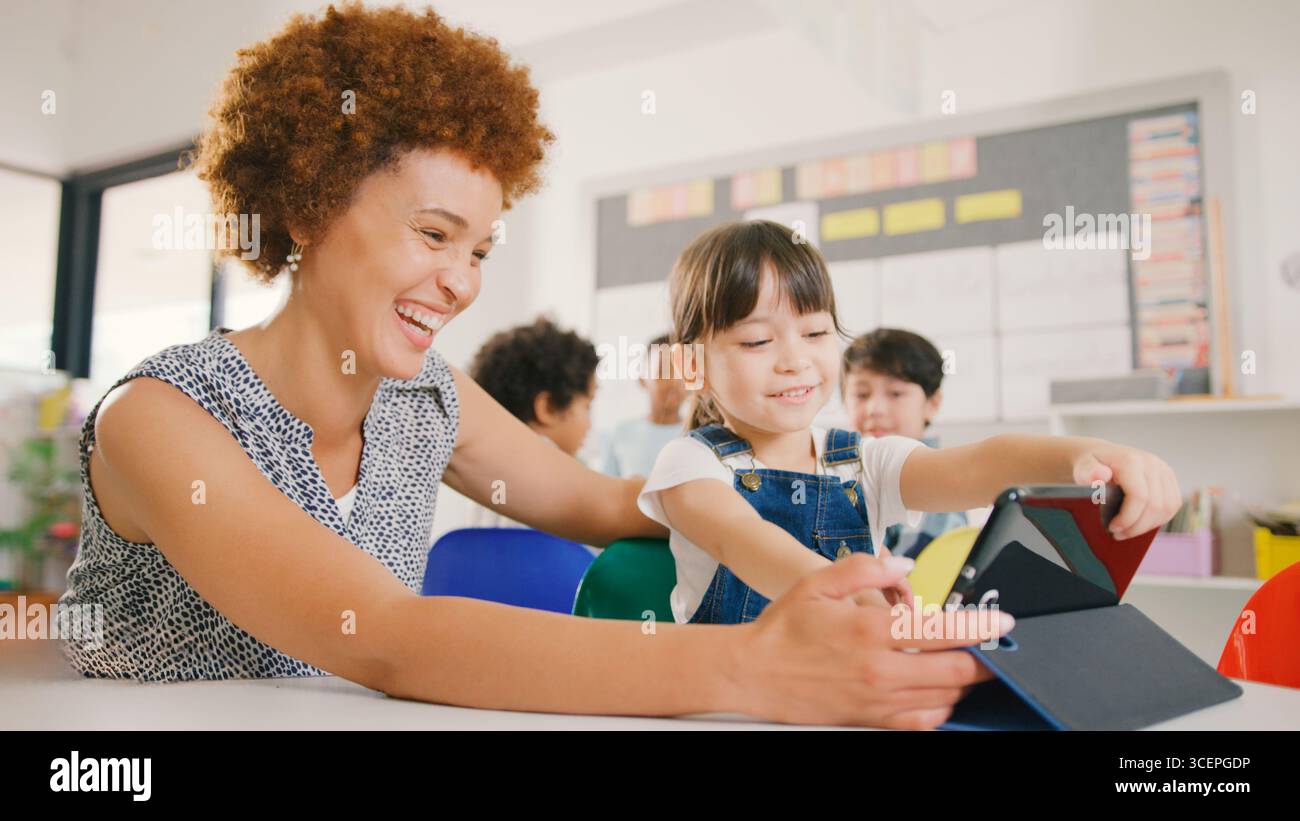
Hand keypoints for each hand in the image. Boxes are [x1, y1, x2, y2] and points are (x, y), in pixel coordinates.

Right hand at [730, 553, 1013, 728]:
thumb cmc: (783, 628)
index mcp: (869, 631)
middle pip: (956, 671)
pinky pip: (923, 721)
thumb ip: (867, 569)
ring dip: (965, 682)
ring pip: (945, 698)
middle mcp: (879, 669)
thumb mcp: (819, 582)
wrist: (752, 674)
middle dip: (986, 659)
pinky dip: (942, 708)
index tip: (1002, 622)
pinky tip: (941, 692)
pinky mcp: (871, 719)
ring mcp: (877, 699)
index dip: (982, 627)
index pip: (943, 631)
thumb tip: (906, 566)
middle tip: (996, 647)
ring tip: (969, 664)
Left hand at [1071, 440, 1182, 539]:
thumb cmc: (1090, 465)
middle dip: (1137, 526)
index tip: (1112, 528)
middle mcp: (1152, 463)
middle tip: (1118, 534)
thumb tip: (1100, 476)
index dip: (1128, 518)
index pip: (1139, 497)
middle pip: (1156, 505)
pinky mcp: (1170, 479)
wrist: (1101, 455)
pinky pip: (1172, 506)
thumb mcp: (1082, 467)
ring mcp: (1164, 471)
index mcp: (1132, 461)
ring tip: (1127, 530)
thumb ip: (1087, 472)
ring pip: (1167, 508)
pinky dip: (1157, 519)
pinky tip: (1139, 523)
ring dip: (1148, 525)